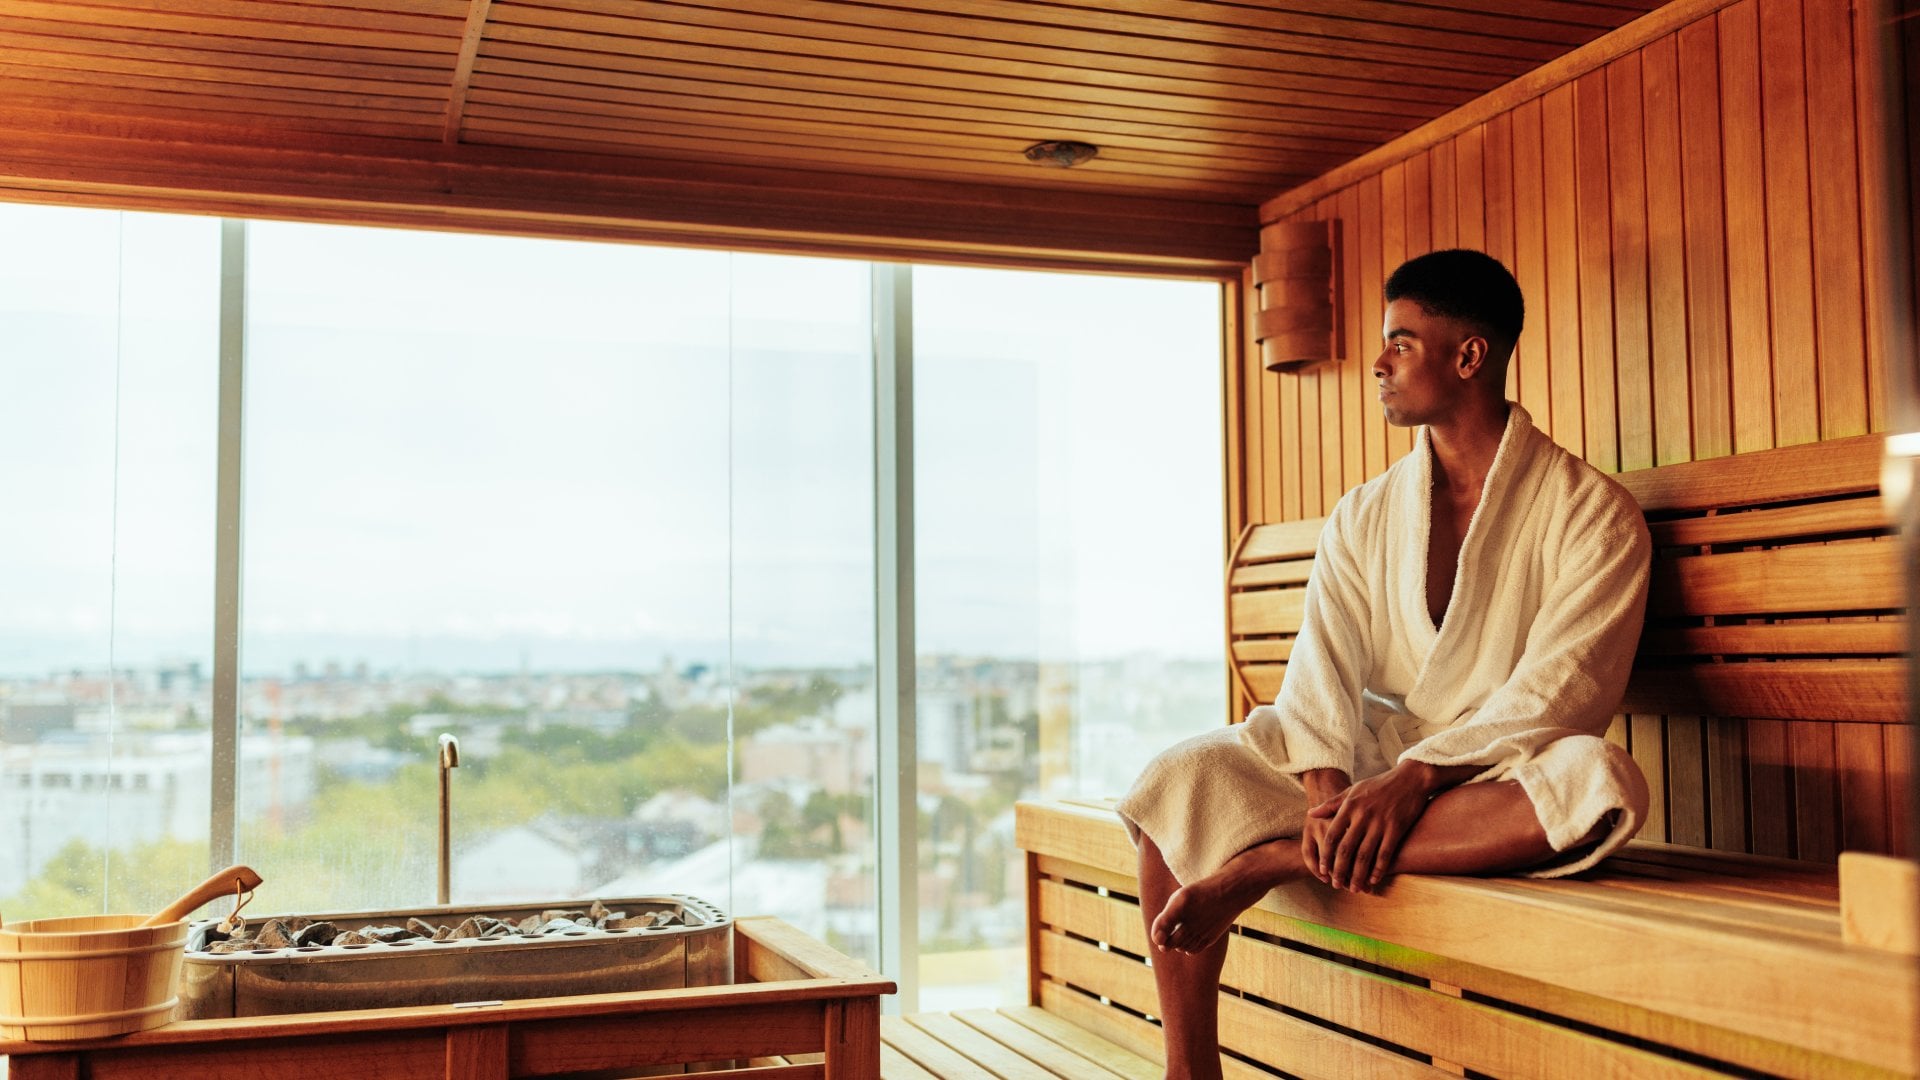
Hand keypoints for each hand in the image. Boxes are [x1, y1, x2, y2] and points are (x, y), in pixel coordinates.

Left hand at [1304, 764, 1434, 892]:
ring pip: (1364, 855)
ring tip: (1353, 888)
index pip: (1332, 836)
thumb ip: (1331, 804)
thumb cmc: (1378, 785)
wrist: (1410, 779)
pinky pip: (1385, 854)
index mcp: (1349, 807)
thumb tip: (1310, 813)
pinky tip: (1373, 880)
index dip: (1326, 855)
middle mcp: (1362, 816)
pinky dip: (1378, 870)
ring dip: (1358, 875)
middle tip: (1336, 885)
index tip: (1322, 869)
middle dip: (1339, 870)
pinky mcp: (1396, 829)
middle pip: (1346, 849)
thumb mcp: (1352, 790)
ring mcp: (1380, 823)